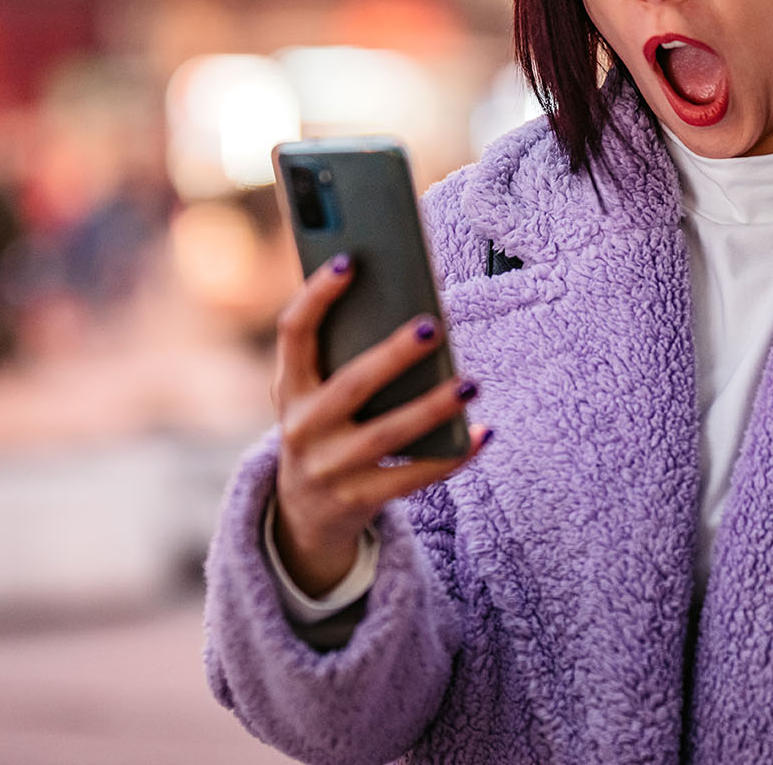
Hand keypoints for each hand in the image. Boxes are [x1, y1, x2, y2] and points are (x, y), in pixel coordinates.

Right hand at [269, 253, 489, 596]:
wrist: (303, 511)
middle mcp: (301, 428)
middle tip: (434, 325)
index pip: (293, 332)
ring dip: (432, 407)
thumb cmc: (326, 427)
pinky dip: (451, 456)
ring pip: (387, 435)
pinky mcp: (357, 500)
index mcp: (289, 387)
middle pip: (351, 385)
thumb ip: (344, 356)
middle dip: (393, 355)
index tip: (350, 260)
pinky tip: (483, 432)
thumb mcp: (316, 394)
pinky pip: (412, 477)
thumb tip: (411, 309)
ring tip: (472, 383)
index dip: (317, 296)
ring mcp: (327, 468)